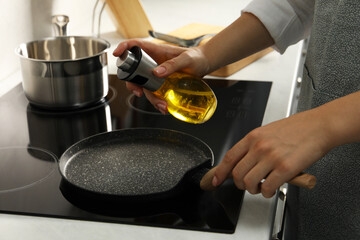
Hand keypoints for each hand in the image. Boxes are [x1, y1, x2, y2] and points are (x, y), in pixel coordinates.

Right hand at [113, 39, 210, 113]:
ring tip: (162, 106)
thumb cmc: (196, 57)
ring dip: (150, 98)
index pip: (134, 46)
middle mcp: (153, 63)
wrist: (205, 65)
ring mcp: (156, 74)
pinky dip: (158, 102)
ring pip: (145, 87)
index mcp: (155, 51)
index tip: (117, 54)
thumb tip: (157, 73)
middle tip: (138, 92)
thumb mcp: (186, 59)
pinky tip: (165, 108)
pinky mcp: (162, 83)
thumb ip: (173, 64)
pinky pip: (155, 93)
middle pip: (134, 72)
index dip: (123, 48)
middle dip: (132, 84)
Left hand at [212, 108, 332, 197]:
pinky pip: (268, 187)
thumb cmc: (297, 128)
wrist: (319, 126)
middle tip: (248, 185)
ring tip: (261, 187)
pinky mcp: (286, 168)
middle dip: (240, 184)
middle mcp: (259, 146)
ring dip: (254, 190)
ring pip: (249, 182)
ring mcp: (271, 157)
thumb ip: (254, 145)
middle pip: (237, 174)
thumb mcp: (268, 131)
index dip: (220, 172)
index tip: (216, 180)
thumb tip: (243, 162)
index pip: (229, 157)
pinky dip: (268, 193)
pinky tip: (272, 189)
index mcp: (253, 136)